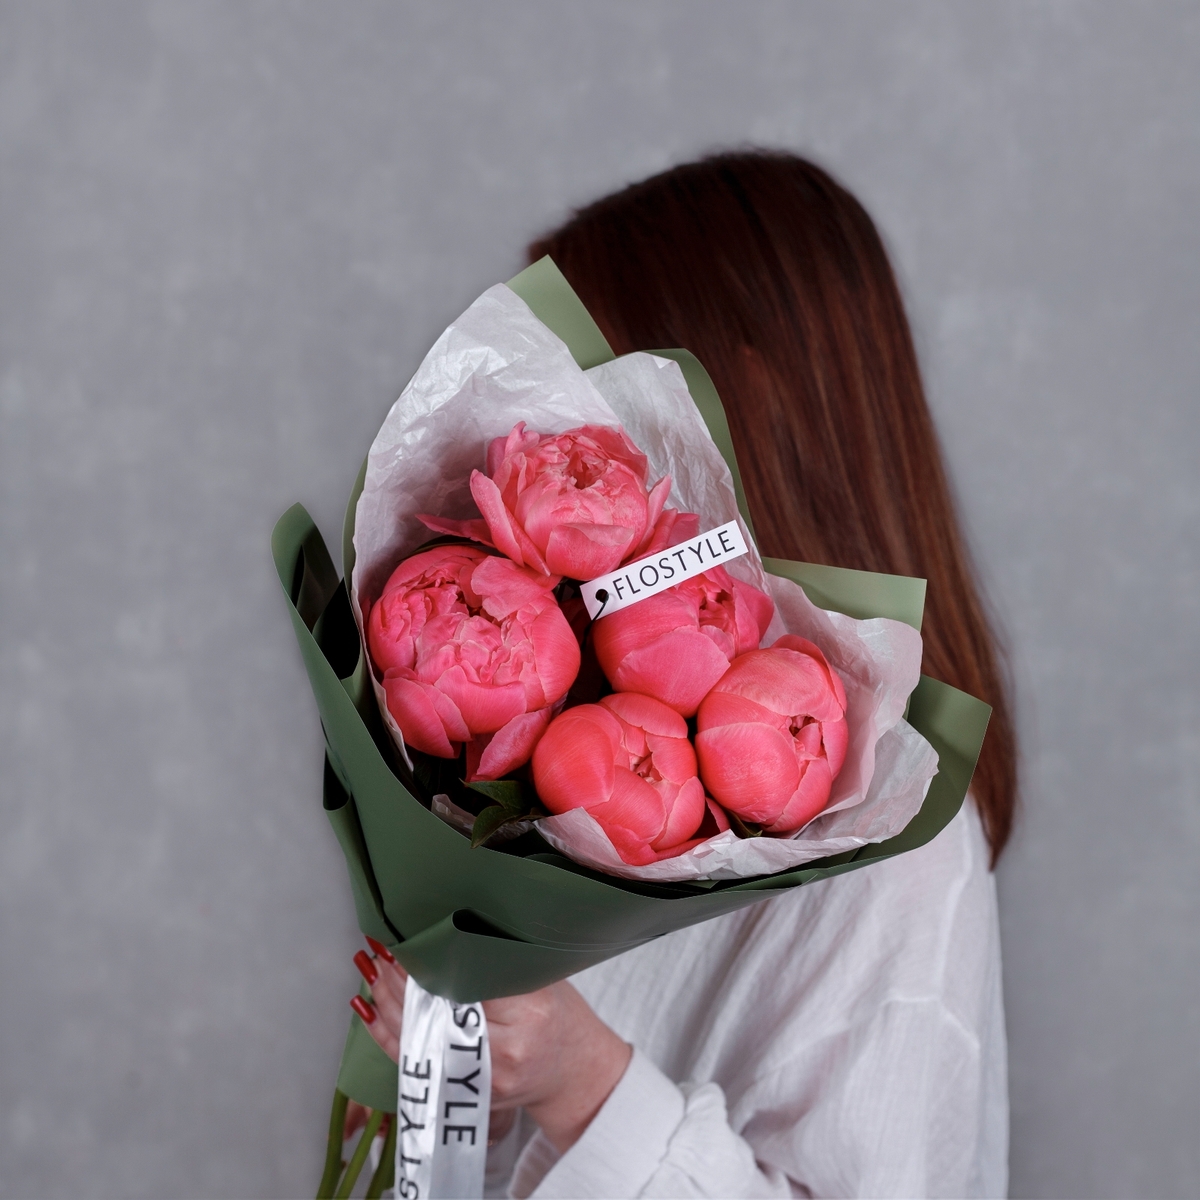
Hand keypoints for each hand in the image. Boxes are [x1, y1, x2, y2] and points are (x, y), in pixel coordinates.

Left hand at [349, 938, 630, 1153]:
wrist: (571, 1071)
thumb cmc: (559, 1016)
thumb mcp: (541, 978)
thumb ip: (499, 961)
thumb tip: (447, 928)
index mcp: (529, 1013)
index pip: (468, 982)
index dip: (433, 960)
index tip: (410, 936)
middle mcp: (503, 1051)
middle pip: (437, 1010)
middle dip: (402, 978)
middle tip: (382, 946)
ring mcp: (480, 1079)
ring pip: (419, 1037)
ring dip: (387, 1000)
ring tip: (371, 966)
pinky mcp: (460, 1094)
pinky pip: (413, 1062)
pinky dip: (385, 1033)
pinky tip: (368, 1006)